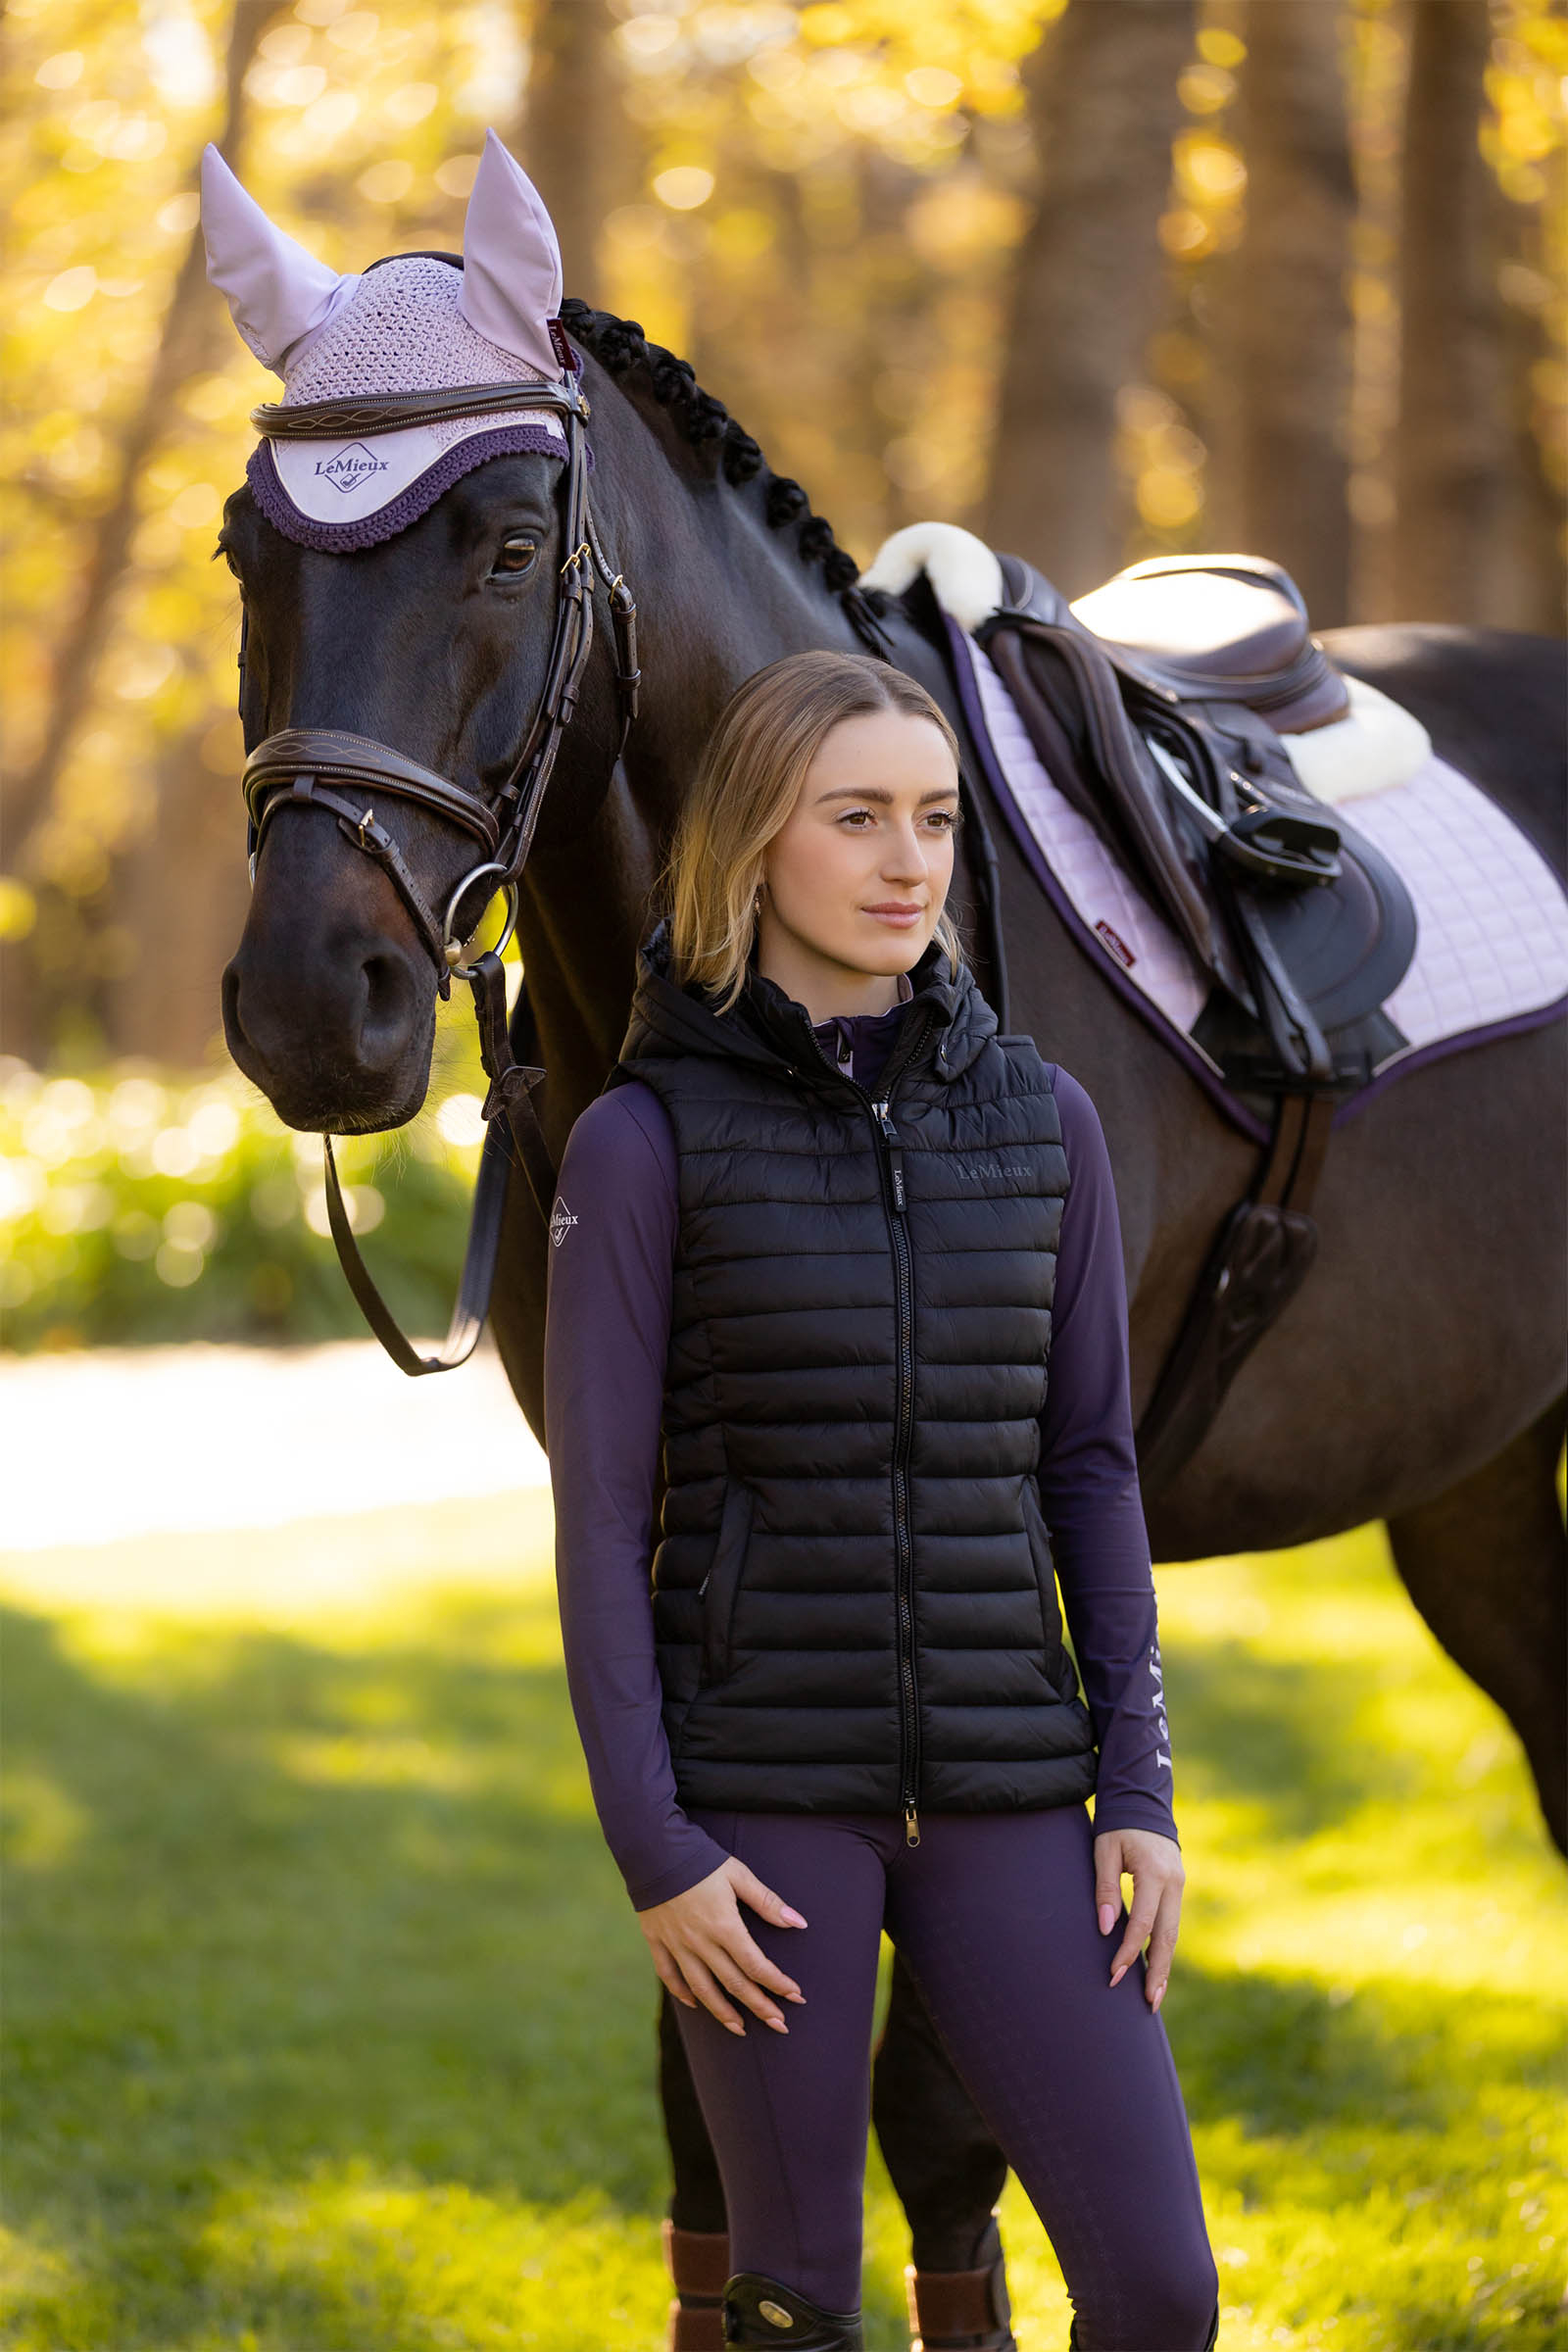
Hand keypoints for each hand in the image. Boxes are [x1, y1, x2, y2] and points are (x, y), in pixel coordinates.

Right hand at [638, 1858, 808, 2036]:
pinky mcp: (657, 1941)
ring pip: (702, 1989)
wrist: (654, 1849)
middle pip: (733, 1983)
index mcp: (724, 1926)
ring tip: (741, 2029)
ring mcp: (677, 1945)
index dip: (777, 1983)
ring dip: (723, 2012)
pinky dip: (682, 1993)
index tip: (796, 1996)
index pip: (756, 1965)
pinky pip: (669, 1975)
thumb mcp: (739, 1874)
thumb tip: (798, 1923)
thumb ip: (767, 1902)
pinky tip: (696, 2004)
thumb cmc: (702, 1860)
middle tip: (779, 2025)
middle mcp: (701, 1942)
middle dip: (759, 2006)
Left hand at [1094, 1827, 1183, 2011]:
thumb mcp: (1104, 1850)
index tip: (1114, 1973)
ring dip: (1165, 1966)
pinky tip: (1157, 1969)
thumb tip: (1105, 1928)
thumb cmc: (1117, 1826)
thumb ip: (1104, 1888)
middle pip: (1167, 1936)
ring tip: (1155, 1997)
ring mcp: (1179, 1885)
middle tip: (1148, 2004)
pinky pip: (1172, 1923)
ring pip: (1174, 1933)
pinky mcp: (1177, 1888)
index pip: (1143, 1922)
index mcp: (1154, 1873)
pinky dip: (1164, 1948)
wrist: (1143, 1803)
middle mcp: (1173, 1882)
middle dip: (1158, 1972)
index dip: (1129, 1951)